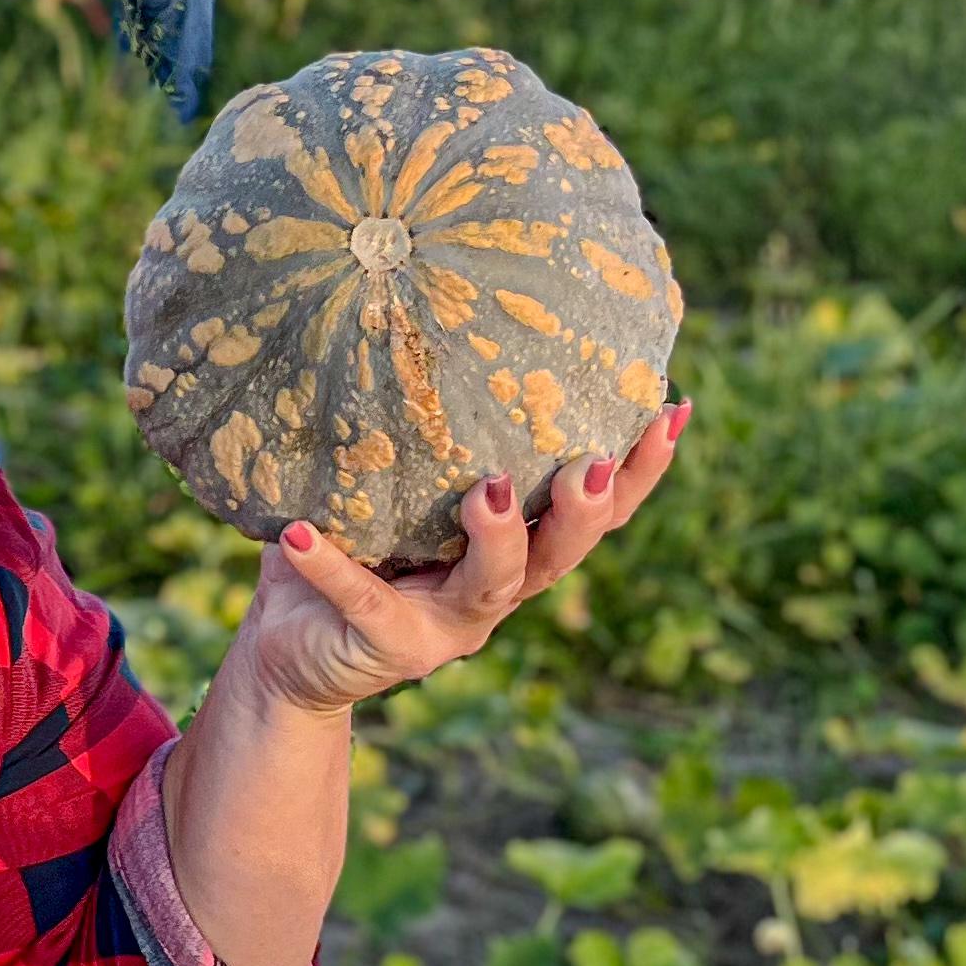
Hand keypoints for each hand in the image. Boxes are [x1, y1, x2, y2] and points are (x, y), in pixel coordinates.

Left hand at [239, 403, 690, 717]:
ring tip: (487, 489)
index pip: (596, 512)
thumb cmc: (354, 549)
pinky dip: (331, 566)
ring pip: (492, 584)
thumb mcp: (395, 491)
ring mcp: (447, 627)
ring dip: (498, 536)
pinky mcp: (386, 647)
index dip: (641, 471)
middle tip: (595, 462)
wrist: (293, 650)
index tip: (671, 409)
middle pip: (563, 552)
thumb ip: (422, 435)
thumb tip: (418, 316)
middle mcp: (494, 592)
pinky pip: (362, 600)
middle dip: (585, 508)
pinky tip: (300, 533)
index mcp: (515, 550)